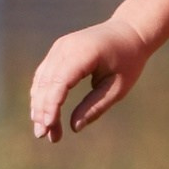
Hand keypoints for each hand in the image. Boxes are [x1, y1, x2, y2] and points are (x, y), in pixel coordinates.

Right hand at [29, 18, 151, 139]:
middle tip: (45, 136)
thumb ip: (96, 105)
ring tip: (45, 131)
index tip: (50, 126)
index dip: (52, 105)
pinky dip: (42, 95)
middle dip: (43, 110)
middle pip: (47, 83)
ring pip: (41, 80)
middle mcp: (66, 47)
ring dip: (39, 106)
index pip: (61, 81)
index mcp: (84, 53)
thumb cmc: (128, 61)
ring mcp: (59, 47)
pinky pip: (44, 75)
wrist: (128, 32)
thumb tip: (74, 126)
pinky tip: (43, 114)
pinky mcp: (57, 51)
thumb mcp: (118, 87)